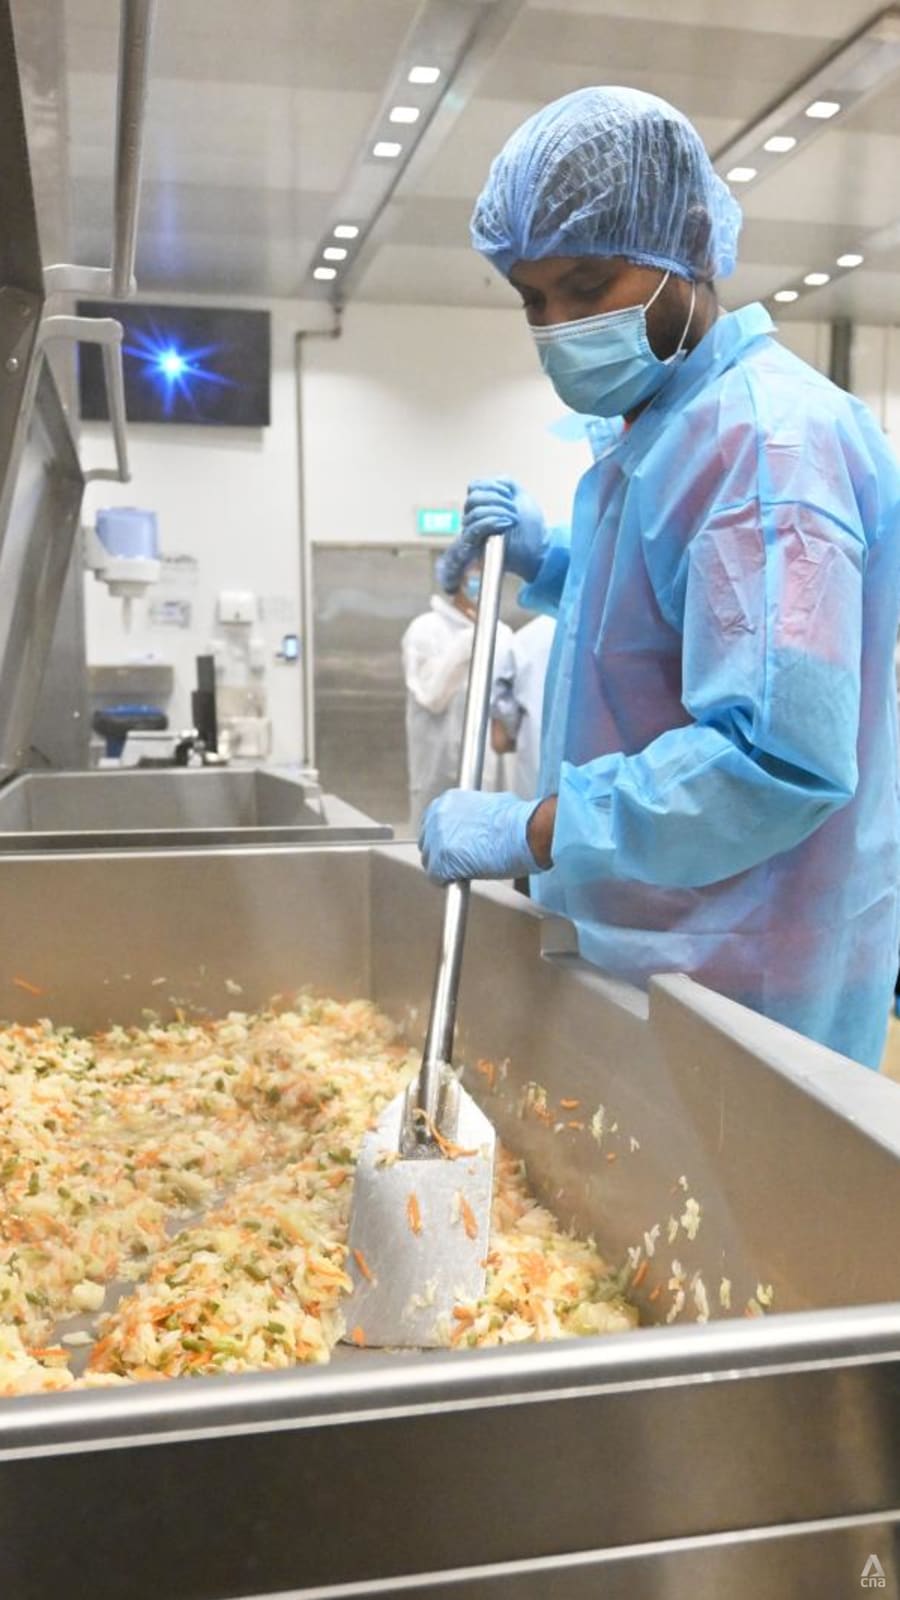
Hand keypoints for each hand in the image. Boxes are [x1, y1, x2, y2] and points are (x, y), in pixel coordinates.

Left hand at [419, 790, 542, 883]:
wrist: (525, 831)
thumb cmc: (516, 820)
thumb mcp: (490, 805)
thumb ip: (473, 816)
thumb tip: (475, 826)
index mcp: (448, 801)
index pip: (433, 823)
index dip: (444, 838)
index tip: (452, 845)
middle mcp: (438, 816)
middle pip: (428, 842)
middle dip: (441, 853)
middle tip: (458, 861)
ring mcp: (438, 838)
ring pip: (430, 861)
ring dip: (444, 868)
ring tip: (463, 871)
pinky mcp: (442, 860)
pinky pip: (436, 877)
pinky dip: (447, 881)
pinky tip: (460, 880)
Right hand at [436, 479, 546, 594]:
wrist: (539, 549)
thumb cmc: (531, 527)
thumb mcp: (521, 497)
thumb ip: (507, 484)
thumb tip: (494, 481)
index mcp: (484, 504)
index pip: (474, 487)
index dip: (491, 486)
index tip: (510, 495)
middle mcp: (475, 517)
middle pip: (473, 499)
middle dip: (496, 499)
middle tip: (513, 508)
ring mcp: (474, 533)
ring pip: (475, 513)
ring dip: (498, 512)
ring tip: (514, 519)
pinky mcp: (476, 547)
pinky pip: (474, 529)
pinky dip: (491, 522)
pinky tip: (506, 524)